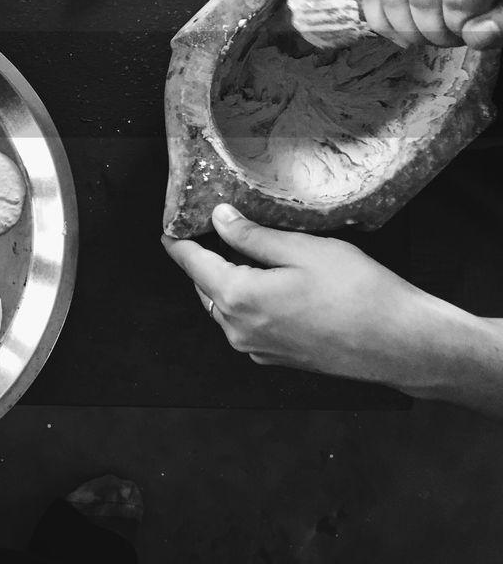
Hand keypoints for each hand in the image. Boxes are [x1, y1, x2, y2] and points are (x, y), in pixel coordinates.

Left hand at [161, 204, 471, 390]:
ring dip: (229, 279)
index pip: (191, 263)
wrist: (403, 346)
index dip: (179, 240)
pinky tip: (272, 282)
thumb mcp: (303, 250)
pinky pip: (246, 323)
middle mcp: (238, 329)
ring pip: (225, 306)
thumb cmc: (359, 294)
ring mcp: (256, 348)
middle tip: (217, 227)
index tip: (172, 223)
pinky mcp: (276, 358)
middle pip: (205, 285)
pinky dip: (248, 300)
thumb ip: (253, 236)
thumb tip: (221, 219)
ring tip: (248, 249)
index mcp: (237, 298)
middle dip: (206, 257)